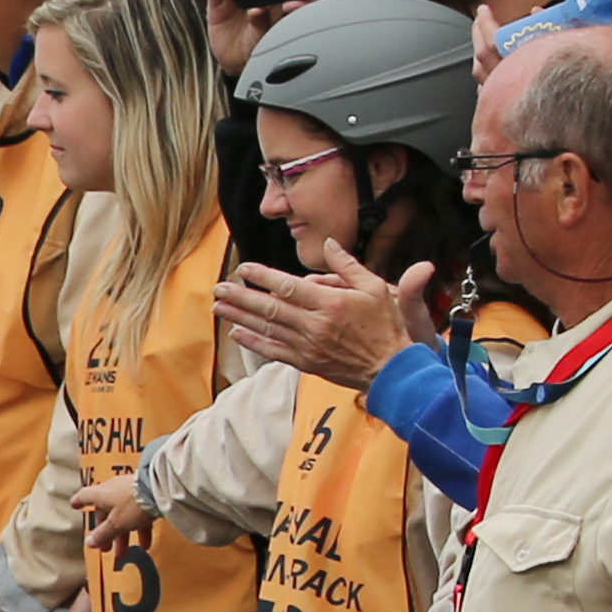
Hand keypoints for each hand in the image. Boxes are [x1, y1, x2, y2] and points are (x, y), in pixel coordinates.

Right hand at [71, 469, 154, 555]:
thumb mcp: (116, 524)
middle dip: (107, 533)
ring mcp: (130, 491)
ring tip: (128, 551)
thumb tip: (90, 542)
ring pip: (123, 516)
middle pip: (106, 513)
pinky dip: (139, 528)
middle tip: (107, 547)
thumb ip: (103, 534)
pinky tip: (146, 541)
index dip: (79, 502)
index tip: (75, 506)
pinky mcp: (146, 493)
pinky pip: (139, 513)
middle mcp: (113, 490)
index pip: (84, 497)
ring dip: (124, 534)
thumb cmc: (134, 502)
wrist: (161, 489)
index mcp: (100, 494)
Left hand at [218, 254, 426, 387]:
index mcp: (331, 303)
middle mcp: (315, 325)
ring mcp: (308, 345)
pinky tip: (236, 333)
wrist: (392, 368)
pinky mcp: (306, 362)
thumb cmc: (387, 326)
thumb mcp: (375, 288)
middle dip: (241, 297)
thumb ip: (348, 266)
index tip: (244, 269)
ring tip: (218, 306)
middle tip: (219, 287)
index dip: (263, 276)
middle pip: (270, 308)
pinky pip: (274, 351)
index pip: (289, 286)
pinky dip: (253, 342)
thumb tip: (328, 243)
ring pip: (267, 328)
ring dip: (240, 317)